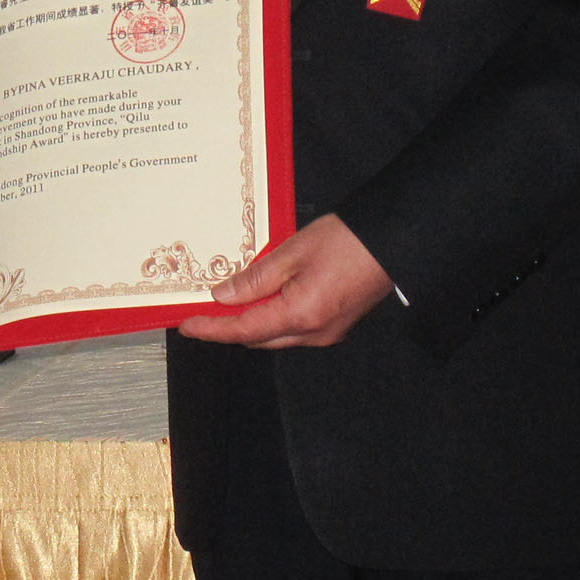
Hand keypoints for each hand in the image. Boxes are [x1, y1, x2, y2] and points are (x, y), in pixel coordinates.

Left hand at [174, 214, 392, 348]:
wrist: (392, 241)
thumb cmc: (347, 241)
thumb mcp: (291, 252)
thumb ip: (255, 278)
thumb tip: (223, 296)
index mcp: (300, 316)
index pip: (243, 330)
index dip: (212, 329)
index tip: (187, 325)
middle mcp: (314, 333)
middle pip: (258, 338)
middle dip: (229, 326)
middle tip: (203, 309)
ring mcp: (328, 332)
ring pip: (276, 336)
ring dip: (251, 321)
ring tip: (229, 299)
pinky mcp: (336, 325)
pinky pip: (294, 329)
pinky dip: (273, 316)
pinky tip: (263, 296)